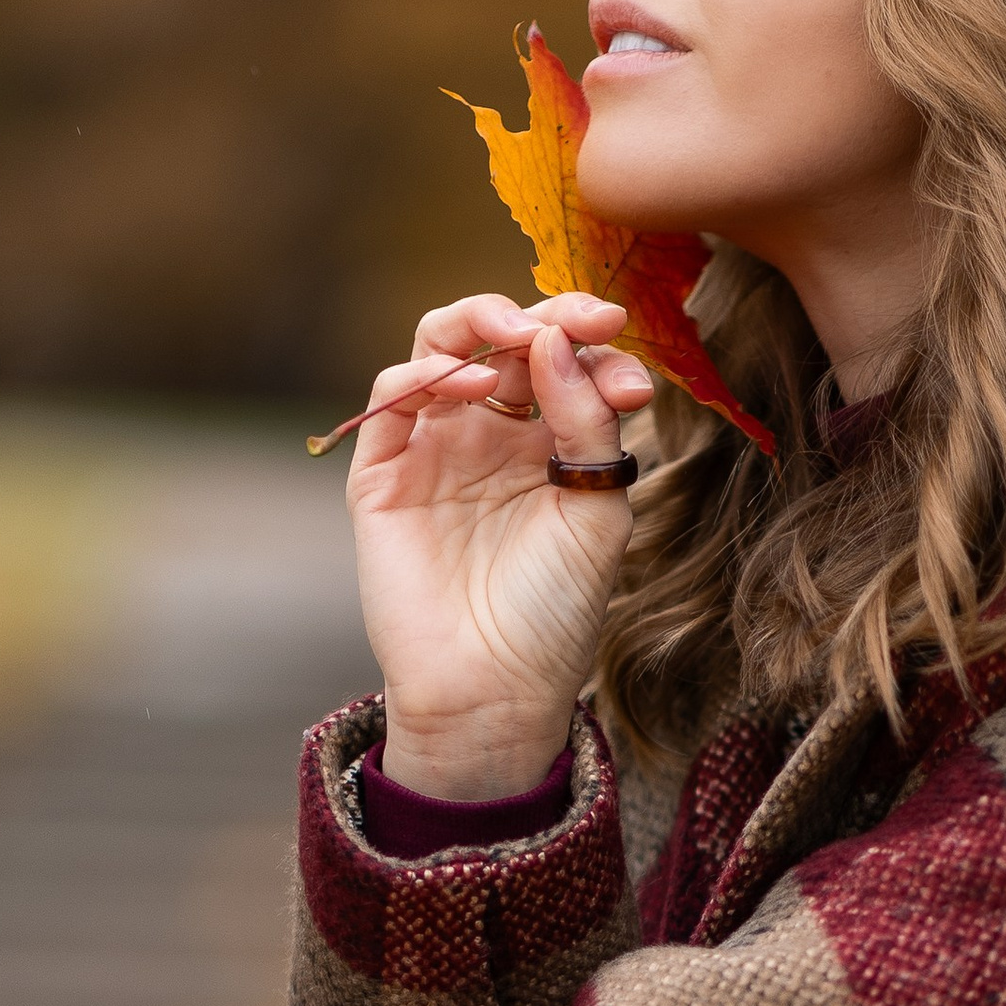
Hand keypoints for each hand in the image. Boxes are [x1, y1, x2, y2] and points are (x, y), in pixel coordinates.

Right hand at [346, 292, 652, 798]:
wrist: (493, 689)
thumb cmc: (554, 611)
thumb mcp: (597, 508)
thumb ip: (586, 420)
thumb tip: (557, 337)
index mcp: (548, 443)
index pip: (563, 361)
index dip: (590, 341)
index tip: (622, 344)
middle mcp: (490, 436)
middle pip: (505, 340)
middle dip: (544, 316)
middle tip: (582, 319)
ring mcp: (434, 448)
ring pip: (441, 348)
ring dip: (477, 321)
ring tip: (519, 331)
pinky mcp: (382, 473)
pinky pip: (392, 397)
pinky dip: (425, 372)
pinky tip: (476, 383)